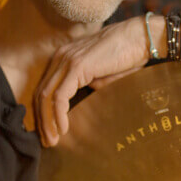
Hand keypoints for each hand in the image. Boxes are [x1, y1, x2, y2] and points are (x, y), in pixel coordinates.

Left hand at [34, 16, 157, 146]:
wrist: (140, 38)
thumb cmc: (127, 56)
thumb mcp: (102, 76)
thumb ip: (88, 86)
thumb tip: (81, 103)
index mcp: (64, 58)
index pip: (45, 88)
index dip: (43, 112)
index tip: (49, 132)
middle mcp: (61, 57)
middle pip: (40, 93)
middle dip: (42, 120)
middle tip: (47, 142)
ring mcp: (67, 60)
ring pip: (46, 96)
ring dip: (48, 121)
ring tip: (53, 140)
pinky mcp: (76, 66)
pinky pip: (60, 95)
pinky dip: (59, 114)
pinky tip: (63, 129)